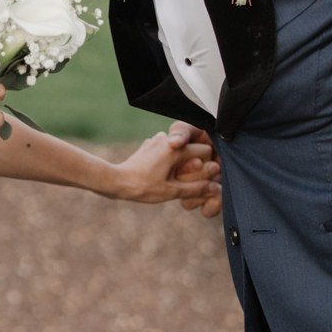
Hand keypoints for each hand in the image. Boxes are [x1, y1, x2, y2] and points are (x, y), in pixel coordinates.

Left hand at [104, 122, 223, 211]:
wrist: (115, 182)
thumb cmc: (142, 187)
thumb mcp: (172, 191)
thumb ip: (197, 189)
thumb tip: (216, 189)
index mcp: (176, 148)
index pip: (205, 151)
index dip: (206, 166)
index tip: (200, 179)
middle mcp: (167, 139)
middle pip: (193, 149)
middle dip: (194, 165)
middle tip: (185, 180)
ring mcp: (157, 140)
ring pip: (180, 149)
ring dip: (181, 162)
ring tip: (172, 178)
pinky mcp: (149, 145)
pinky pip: (167, 150)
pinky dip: (169, 160)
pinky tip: (162, 174)